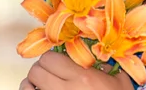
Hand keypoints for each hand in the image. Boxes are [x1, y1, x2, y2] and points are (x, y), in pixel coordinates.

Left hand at [19, 51, 134, 89]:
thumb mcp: (120, 82)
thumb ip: (106, 67)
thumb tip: (93, 59)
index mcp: (82, 78)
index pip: (49, 58)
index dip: (51, 59)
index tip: (57, 63)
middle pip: (36, 71)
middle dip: (40, 71)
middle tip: (48, 74)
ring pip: (26, 88)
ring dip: (30, 86)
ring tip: (39, 87)